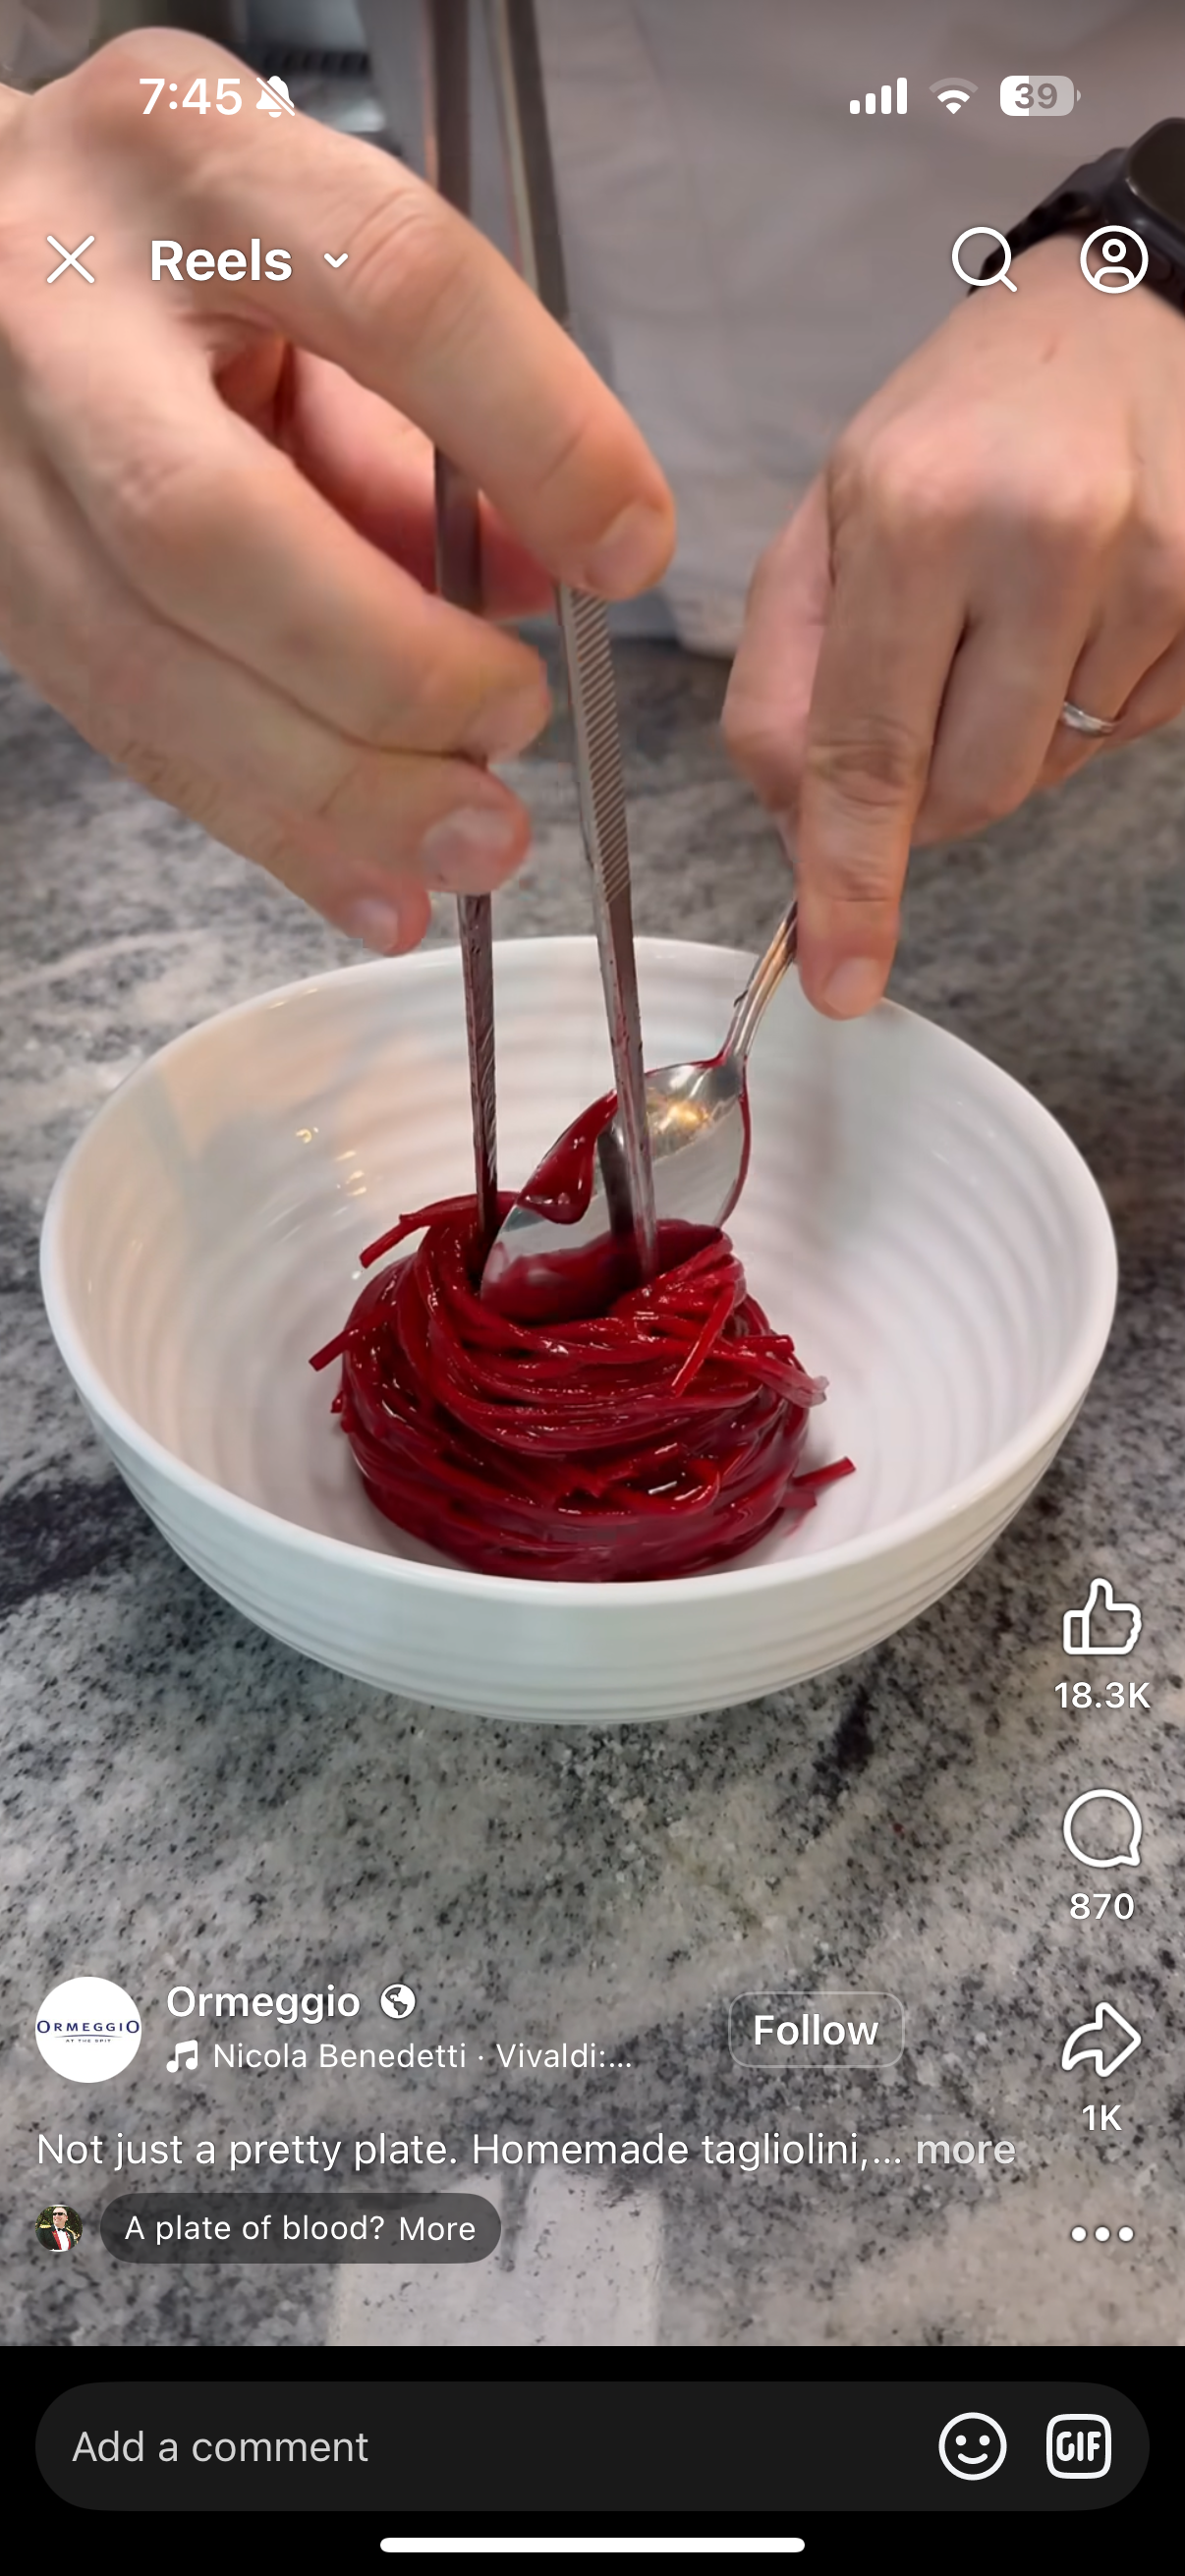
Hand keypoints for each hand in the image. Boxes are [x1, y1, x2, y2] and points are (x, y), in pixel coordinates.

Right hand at [0, 34, 673, 947]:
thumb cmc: (189, 245)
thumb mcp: (326, 258)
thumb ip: (435, 408)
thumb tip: (548, 578)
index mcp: (194, 167)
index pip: (392, 291)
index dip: (530, 436)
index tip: (627, 554)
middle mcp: (61, 311)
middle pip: (217, 529)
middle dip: (392, 671)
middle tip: (512, 728)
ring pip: (148, 666)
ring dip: (331, 792)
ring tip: (468, 847)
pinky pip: (128, 734)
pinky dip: (269, 829)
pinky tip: (375, 888)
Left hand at [723, 232, 1184, 1014]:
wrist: (1125, 309)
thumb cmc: (964, 422)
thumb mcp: (834, 515)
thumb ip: (787, 681)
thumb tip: (797, 832)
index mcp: (917, 512)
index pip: (868, 751)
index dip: (852, 879)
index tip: (843, 977)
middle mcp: (1043, 538)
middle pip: (968, 792)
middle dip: (933, 785)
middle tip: (935, 675)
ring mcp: (1156, 568)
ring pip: (1053, 768)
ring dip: (1020, 727)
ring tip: (1025, 604)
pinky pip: (1131, 728)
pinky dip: (1095, 696)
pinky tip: (1090, 602)